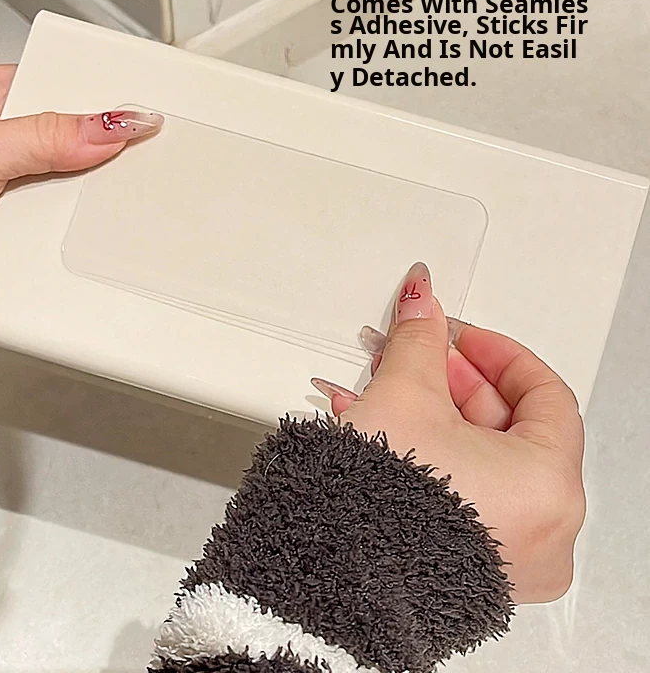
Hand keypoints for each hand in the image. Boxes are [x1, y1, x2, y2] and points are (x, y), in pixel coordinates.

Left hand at [0, 65, 162, 235]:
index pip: (63, 84)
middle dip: (101, 149)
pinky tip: (88, 220)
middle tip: (135, 153)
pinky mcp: (23, 219)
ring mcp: (17, 178)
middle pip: (75, 135)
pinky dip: (75, 221)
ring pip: (74, 178)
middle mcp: (6, 135)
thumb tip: (109, 125)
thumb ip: (45, 135)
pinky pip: (62, 215)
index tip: (141, 112)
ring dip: (88, 190)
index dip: (102, 98)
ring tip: (106, 191)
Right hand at [312, 263, 585, 603]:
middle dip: (455, 382)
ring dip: (436, 416)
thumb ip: (419, 340)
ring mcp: (512, 559)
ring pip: (484, 462)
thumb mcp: (403, 395)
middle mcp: (544, 531)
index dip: (496, 353)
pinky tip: (389, 432)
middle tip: (420, 358)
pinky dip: (436, 459)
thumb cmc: (379, 512)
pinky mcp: (474, 573)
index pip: (544, 393)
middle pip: (512, 426)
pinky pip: (468, 497)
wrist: (331, 577)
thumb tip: (422, 304)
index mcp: (549, 485)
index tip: (461, 336)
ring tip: (391, 390)